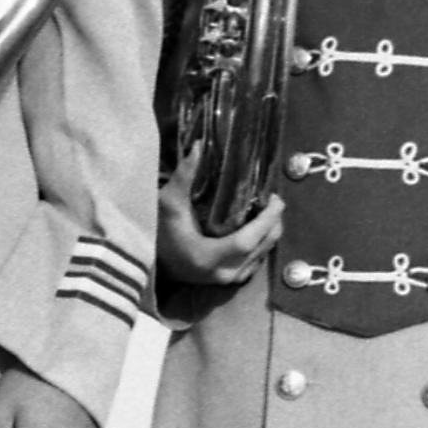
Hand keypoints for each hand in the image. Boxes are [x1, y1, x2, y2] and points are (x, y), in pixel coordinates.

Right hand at [156, 173, 281, 308]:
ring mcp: (228, 280)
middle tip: (273, 199)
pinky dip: (263, 243)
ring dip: (270, 232)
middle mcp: (222, 273)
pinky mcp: (230, 281)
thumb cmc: (158, 233)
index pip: (248, 240)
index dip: (267, 220)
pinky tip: (259, 227)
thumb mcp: (168, 203)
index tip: (275, 199)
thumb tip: (198, 146)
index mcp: (207, 256)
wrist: (152, 263)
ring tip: (267, 210)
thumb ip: (184, 176)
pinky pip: (257, 261)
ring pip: (264, 254)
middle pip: (263, 246)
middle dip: (274, 221)